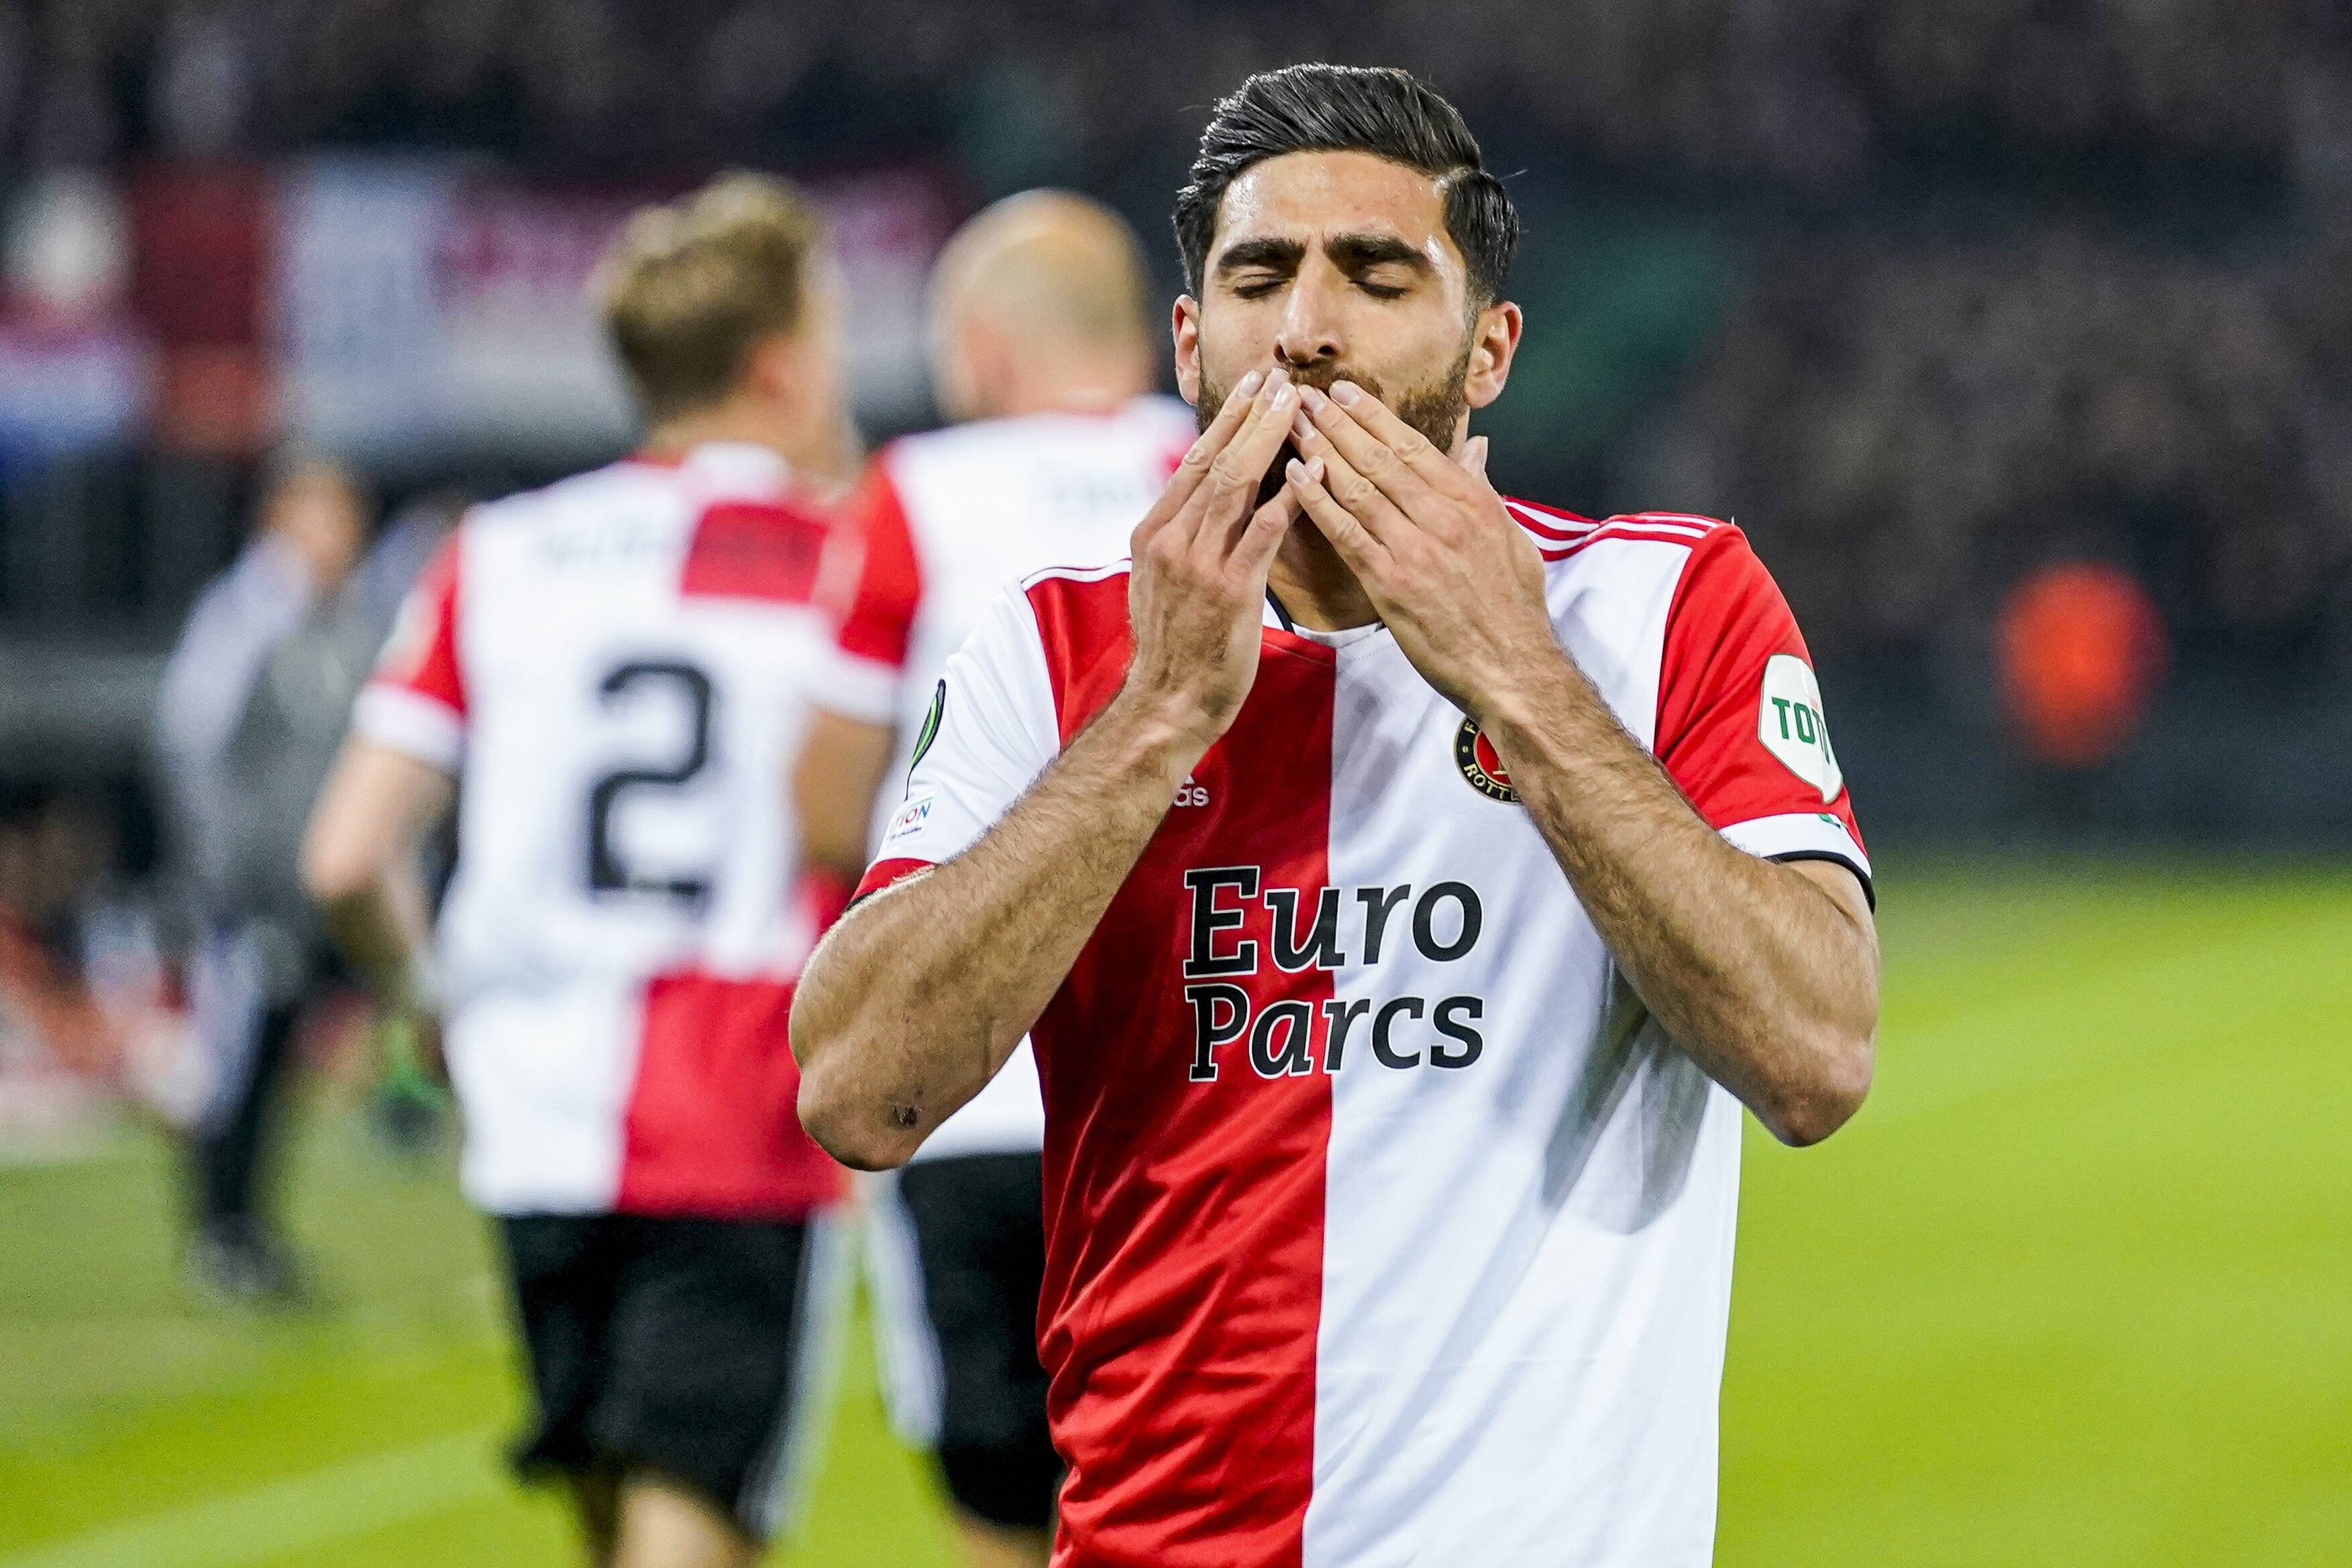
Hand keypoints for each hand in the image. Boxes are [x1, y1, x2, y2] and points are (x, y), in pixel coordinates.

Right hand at [1116, 368, 1304, 748]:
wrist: (1167, 703)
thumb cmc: (1175, 646)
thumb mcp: (1163, 580)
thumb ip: (1184, 537)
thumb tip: (1212, 498)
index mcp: (1153, 532)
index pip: (1193, 461)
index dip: (1225, 418)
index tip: (1252, 384)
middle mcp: (1170, 538)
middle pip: (1213, 460)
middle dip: (1248, 413)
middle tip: (1280, 376)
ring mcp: (1197, 562)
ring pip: (1234, 484)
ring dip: (1268, 439)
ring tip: (1296, 404)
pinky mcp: (1229, 590)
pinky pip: (1262, 532)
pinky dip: (1289, 497)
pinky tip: (1314, 470)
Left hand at [1284, 381, 1560, 721]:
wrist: (1512, 666)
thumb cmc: (1513, 607)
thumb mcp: (1510, 537)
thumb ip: (1484, 489)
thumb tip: (1477, 448)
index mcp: (1470, 501)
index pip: (1412, 445)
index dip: (1372, 415)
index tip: (1343, 391)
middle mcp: (1441, 516)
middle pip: (1377, 457)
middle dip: (1336, 422)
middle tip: (1302, 394)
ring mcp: (1413, 547)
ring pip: (1356, 486)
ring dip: (1319, 450)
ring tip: (1289, 423)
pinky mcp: (1389, 582)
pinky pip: (1344, 532)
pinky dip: (1316, 500)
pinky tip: (1293, 476)